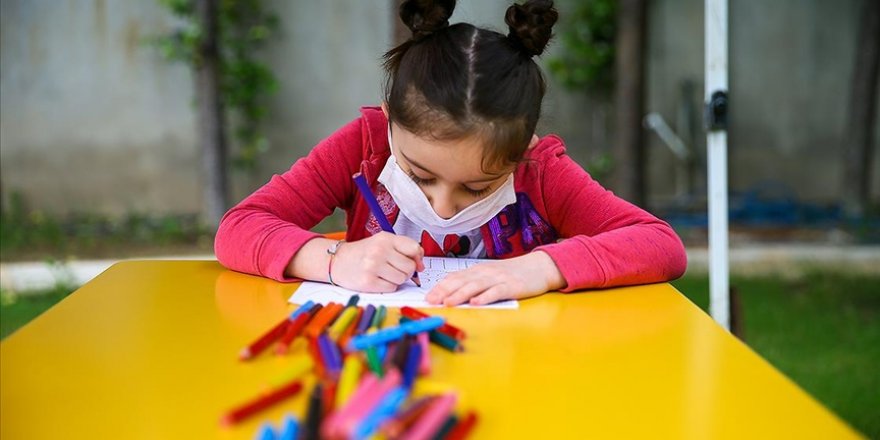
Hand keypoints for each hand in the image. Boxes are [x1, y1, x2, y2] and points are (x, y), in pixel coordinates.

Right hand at [330, 232, 423, 291]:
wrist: (337, 261)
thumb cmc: (364, 252)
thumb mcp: (383, 243)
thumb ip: (404, 249)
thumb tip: (421, 266)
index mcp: (385, 238)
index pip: (414, 248)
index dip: (417, 258)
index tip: (414, 262)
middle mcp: (379, 251)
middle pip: (410, 267)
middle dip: (406, 271)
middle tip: (394, 269)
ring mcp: (373, 266)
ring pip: (402, 279)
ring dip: (397, 279)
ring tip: (385, 274)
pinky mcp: (368, 282)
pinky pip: (392, 288)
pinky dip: (388, 286)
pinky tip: (378, 279)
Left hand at [425, 251, 564, 305]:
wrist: (539, 267)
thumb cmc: (512, 274)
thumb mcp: (490, 275)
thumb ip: (473, 282)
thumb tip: (451, 294)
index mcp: (478, 270)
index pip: (455, 277)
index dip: (440, 287)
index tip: (427, 296)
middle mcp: (485, 273)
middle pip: (462, 281)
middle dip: (444, 291)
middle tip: (431, 301)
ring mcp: (499, 279)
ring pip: (476, 286)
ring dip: (460, 294)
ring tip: (448, 302)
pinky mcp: (512, 286)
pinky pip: (497, 292)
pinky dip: (486, 297)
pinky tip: (476, 303)